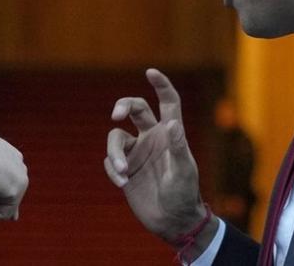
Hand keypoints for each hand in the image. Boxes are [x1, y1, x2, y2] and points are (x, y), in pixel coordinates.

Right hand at [104, 69, 211, 243]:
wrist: (172, 221)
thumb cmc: (184, 195)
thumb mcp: (183, 173)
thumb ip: (178, 148)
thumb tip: (172, 124)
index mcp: (169, 133)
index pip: (168, 102)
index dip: (161, 85)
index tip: (150, 72)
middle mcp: (151, 137)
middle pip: (135, 108)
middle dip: (123, 105)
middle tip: (116, 115)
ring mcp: (136, 152)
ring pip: (115, 138)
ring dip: (114, 154)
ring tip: (123, 172)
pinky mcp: (124, 168)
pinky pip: (109, 161)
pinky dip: (113, 170)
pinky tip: (123, 183)